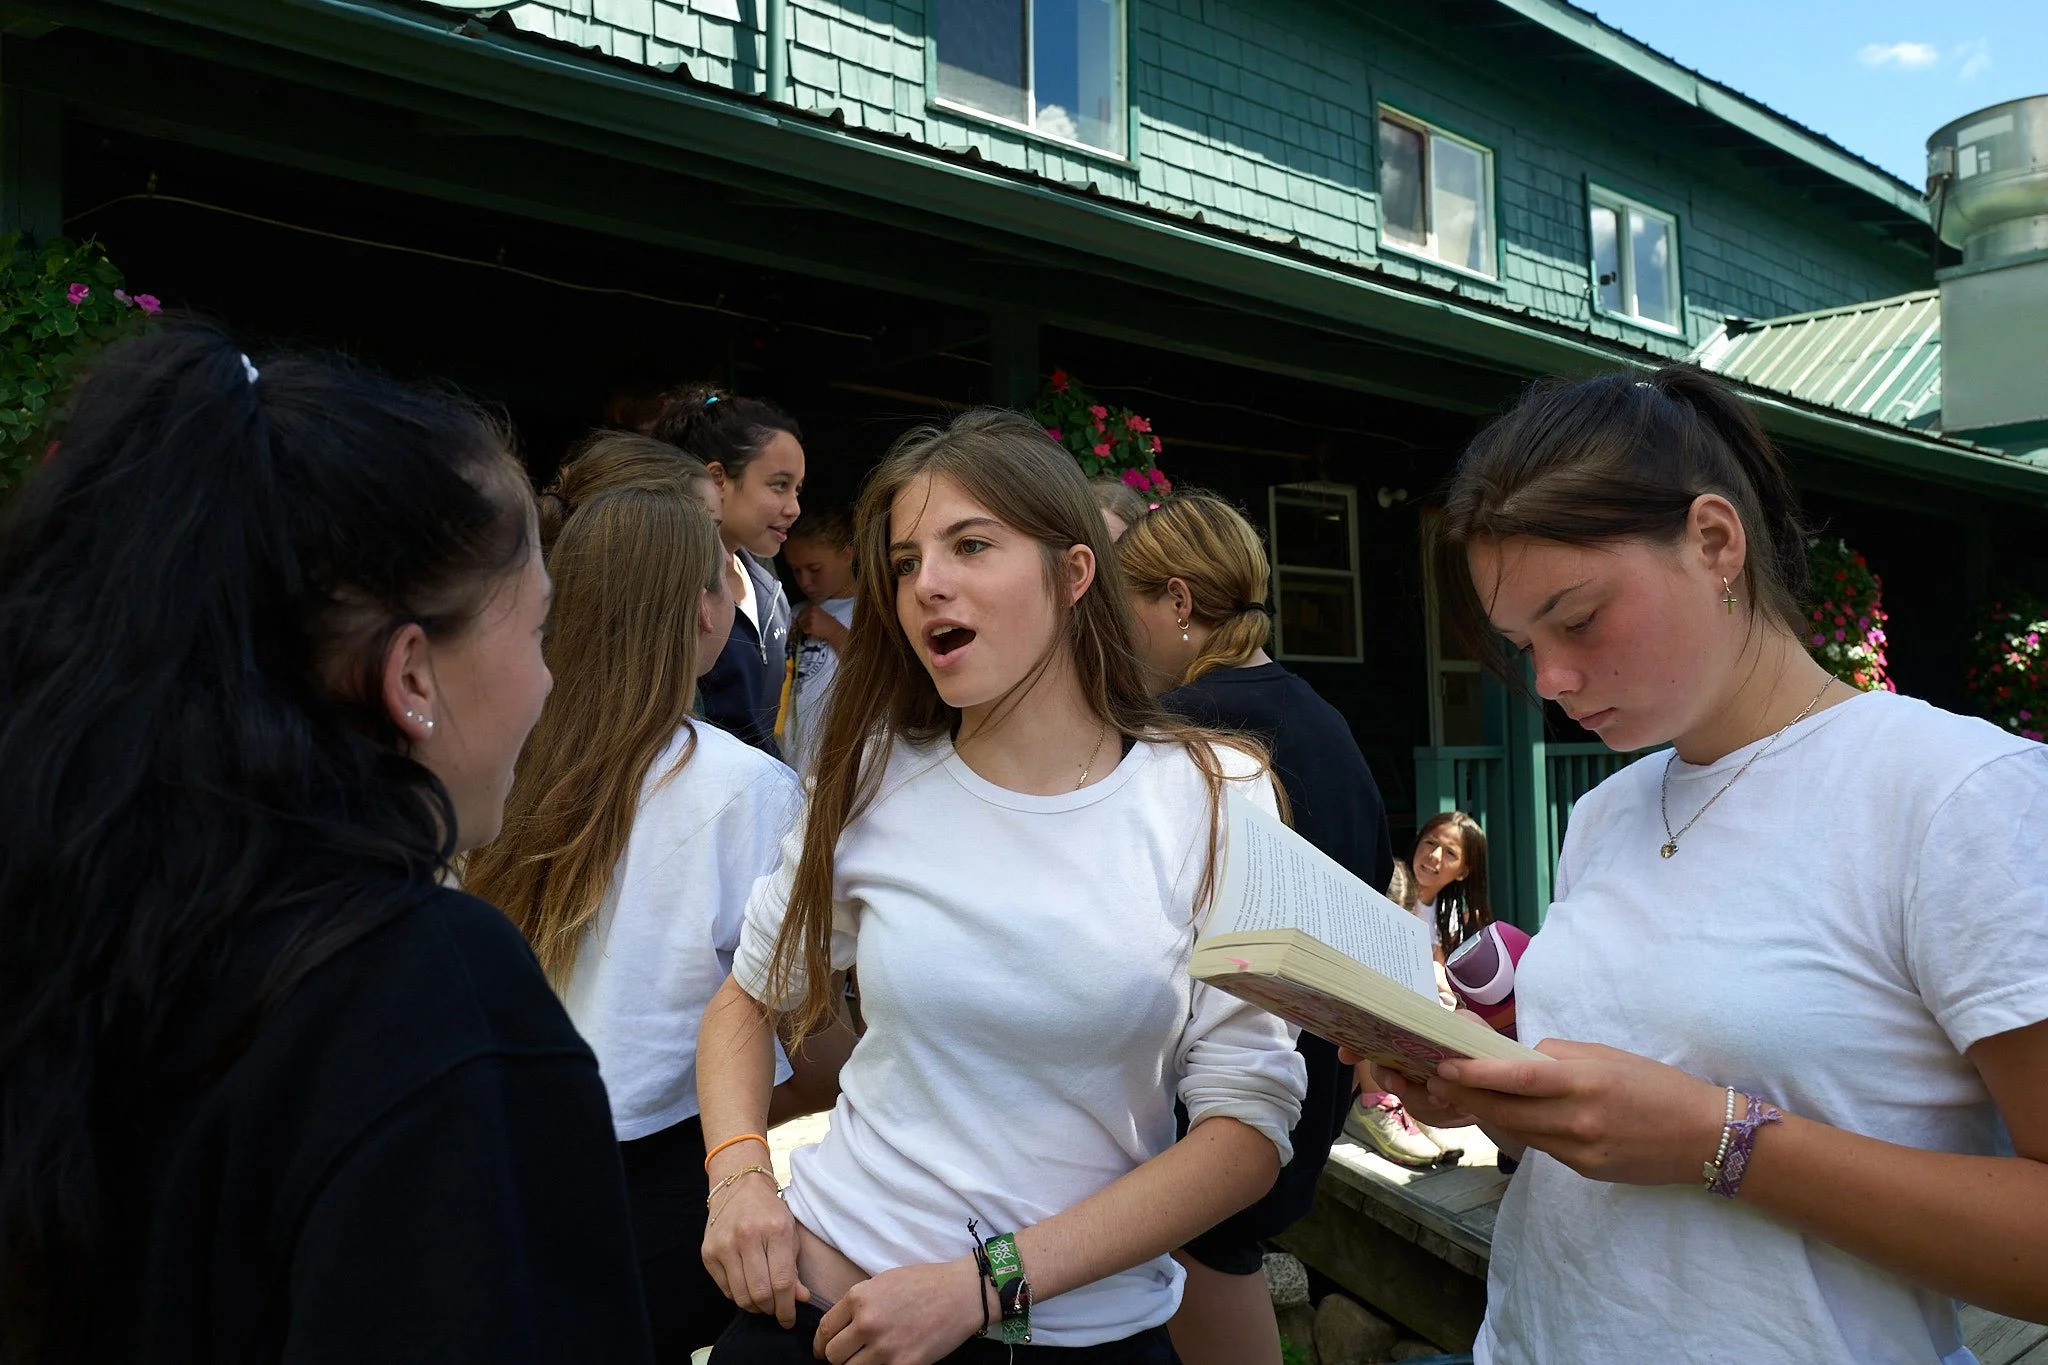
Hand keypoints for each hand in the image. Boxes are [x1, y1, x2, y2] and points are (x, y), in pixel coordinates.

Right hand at [701, 1172, 808, 1326]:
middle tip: (777, 1311)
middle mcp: (747, 1237)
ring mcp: (724, 1245)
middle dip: (771, 1310)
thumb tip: (800, 1299)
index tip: (789, 1319)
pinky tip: (747, 1289)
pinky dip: (739, 1296)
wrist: (739, 1187)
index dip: (787, 1308)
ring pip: (741, 1296)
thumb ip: (794, 1268)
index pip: (782, 1281)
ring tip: (764, 1303)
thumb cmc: (770, 1212)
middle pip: (760, 1293)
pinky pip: (725, 1289)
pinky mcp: (708, 1253)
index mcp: (775, 1230)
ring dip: (755, 1307)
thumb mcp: (790, 1233)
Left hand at [796, 606, 847, 650]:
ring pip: (801, 624)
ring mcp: (810, 619)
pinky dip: (807, 632)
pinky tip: (814, 631)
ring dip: (805, 627)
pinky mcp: (810, 627)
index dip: (803, 617)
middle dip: (802, 622)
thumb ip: (809, 613)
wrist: (834, 629)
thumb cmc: (828, 622)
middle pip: (799, 617)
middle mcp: (811, 611)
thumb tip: (797, 618)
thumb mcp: (819, 613)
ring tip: (813, 628)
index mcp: (813, 607)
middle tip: (809, 625)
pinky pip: (804, 630)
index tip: (806, 620)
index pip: (802, 611)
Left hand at [814, 1256, 988, 1364]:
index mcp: (859, 1298)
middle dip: (838, 1357)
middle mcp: (867, 1323)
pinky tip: (888, 1361)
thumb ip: (859, 1304)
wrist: (962, 1293)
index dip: (821, 1344)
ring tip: (868, 1359)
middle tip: (849, 1356)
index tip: (824, 1350)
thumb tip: (841, 1327)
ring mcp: (885, 1348)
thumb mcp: (883, 1282)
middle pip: (833, 1356)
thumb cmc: (925, 1283)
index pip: (824, 1330)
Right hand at [1338, 1007, 1489, 1128]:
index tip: (1346, 1055)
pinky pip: (1426, 1114)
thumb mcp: (1470, 1028)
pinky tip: (1455, 1106)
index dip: (1356, 1046)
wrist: (1497, 1084)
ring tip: (1443, 1097)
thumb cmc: (1477, 1048)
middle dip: (1386, 1078)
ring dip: (1422, 1098)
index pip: (1373, 1039)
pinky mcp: (1429, 1111)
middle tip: (1397, 1082)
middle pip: (1381, 1071)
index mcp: (1409, 1037)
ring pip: (1405, 1096)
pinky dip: (1441, 1112)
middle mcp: (1405, 1063)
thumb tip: (1442, 1024)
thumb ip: (1457, 1023)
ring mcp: (1415, 1089)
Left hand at [1422, 1039, 1728, 1185]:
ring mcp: (1580, 1150)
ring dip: (1487, 1113)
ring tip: (1461, 1094)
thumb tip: (1515, 1056)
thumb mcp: (1607, 1056)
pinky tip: (1506, 1115)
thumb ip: (1559, 1056)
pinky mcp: (1584, 1170)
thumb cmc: (1657, 1085)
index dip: (1477, 1073)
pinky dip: (1519, 1130)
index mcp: (1586, 1081)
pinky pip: (1541, 1147)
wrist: (1704, 1137)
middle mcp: (1579, 1120)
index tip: (1445, 1064)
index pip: (1519, 1077)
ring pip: (1518, 1132)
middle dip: (1469, 1095)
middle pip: (1507, 1110)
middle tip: (1438, 1079)